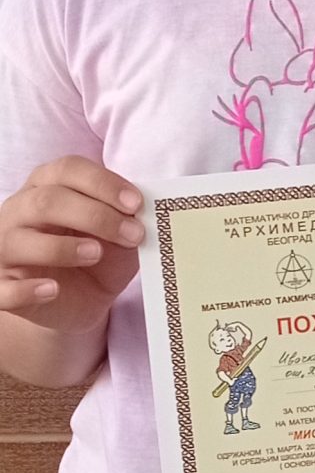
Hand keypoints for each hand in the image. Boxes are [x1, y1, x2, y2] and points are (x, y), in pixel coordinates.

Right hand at [0, 159, 143, 331]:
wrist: (76, 303)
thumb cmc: (96, 258)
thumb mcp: (118, 238)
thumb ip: (126, 221)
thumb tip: (142, 212)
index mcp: (46, 186)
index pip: (67, 170)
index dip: (102, 183)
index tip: (136, 203)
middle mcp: (18, 212)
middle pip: (46, 201)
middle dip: (94, 215)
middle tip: (132, 234)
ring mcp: (4, 249)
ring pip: (19, 240)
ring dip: (62, 248)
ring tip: (96, 254)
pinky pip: (3, 289)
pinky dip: (27, 289)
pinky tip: (53, 290)